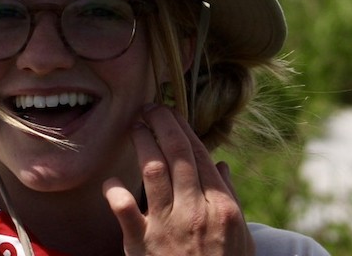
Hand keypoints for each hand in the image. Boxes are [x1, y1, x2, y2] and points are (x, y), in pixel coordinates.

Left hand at [103, 104, 254, 255]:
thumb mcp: (240, 238)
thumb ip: (231, 199)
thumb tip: (221, 165)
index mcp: (221, 207)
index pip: (200, 156)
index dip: (183, 129)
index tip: (172, 113)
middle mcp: (195, 212)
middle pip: (177, 155)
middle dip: (162, 124)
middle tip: (150, 108)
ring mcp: (167, 228)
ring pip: (153, 171)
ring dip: (142, 143)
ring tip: (134, 126)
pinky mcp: (141, 246)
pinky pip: (123, 210)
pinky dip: (115, 191)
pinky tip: (110, 179)